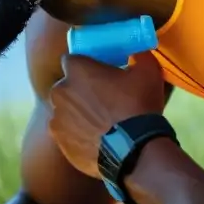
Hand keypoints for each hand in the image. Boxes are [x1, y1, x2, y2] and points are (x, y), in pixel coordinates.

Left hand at [48, 50, 166, 178]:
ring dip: (77, 114)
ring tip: (100, 124)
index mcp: (76, 69)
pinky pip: (66, 132)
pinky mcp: (59, 140)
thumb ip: (139, 56)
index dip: (85, 66)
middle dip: (80, 91)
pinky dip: (76, 134)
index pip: (72, 60)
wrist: (134, 149)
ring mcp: (56, 117)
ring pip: (65, 111)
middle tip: (102, 101)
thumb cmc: (138, 105)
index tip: (98, 74)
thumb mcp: (148, 72)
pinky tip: (94, 139)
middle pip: (67, 87)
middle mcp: (59, 90)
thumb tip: (138, 54)